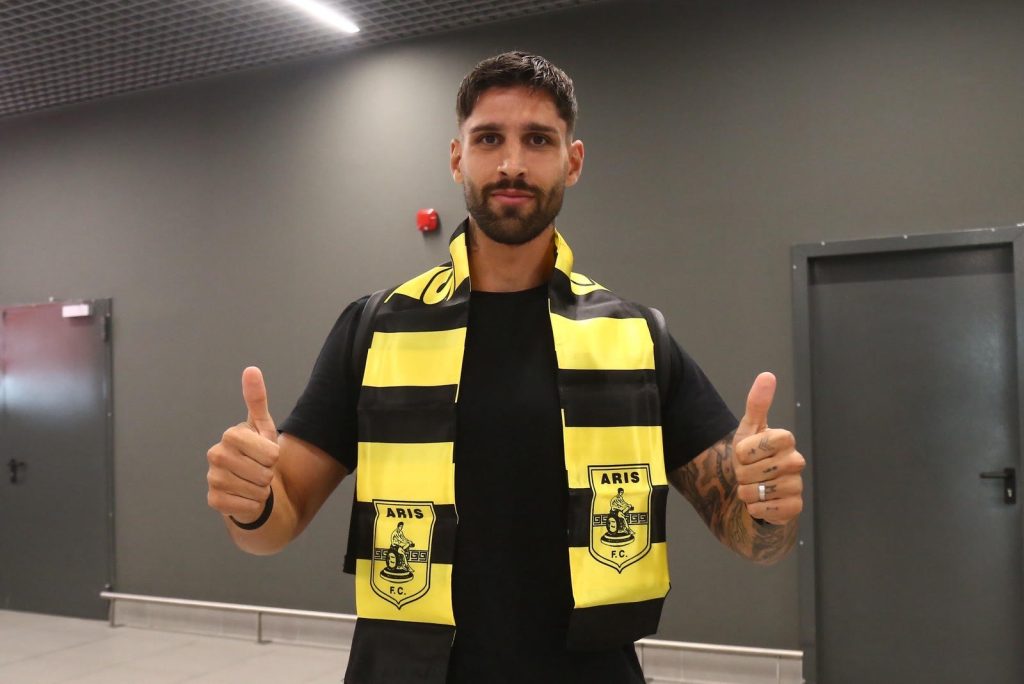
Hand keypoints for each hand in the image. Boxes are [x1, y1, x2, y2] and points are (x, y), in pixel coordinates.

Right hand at [206, 366, 279, 523]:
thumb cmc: (258, 454)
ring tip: (254, 483)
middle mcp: (216, 454)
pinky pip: (246, 506)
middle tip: (261, 471)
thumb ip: (257, 400)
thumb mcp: (263, 427)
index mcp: (230, 435)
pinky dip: (253, 505)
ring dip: (262, 490)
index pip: (270, 452)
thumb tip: (251, 369)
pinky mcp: (214, 500)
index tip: (267, 454)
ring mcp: (213, 478)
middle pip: (264, 472)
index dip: (274, 457)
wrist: (250, 485)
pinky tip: (246, 497)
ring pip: (256, 490)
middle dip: (269, 475)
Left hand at [731, 372, 804, 524]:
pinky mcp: (795, 507)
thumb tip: (767, 375)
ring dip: (747, 492)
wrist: (756, 487)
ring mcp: (797, 485)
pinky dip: (755, 508)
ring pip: (756, 492)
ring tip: (754, 486)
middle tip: (750, 472)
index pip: (754, 446)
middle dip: (742, 475)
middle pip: (752, 471)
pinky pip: (764, 510)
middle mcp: (796, 461)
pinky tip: (762, 502)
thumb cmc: (752, 456)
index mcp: (786, 439)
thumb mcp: (749, 429)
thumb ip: (757, 403)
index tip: (747, 453)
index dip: (743, 452)